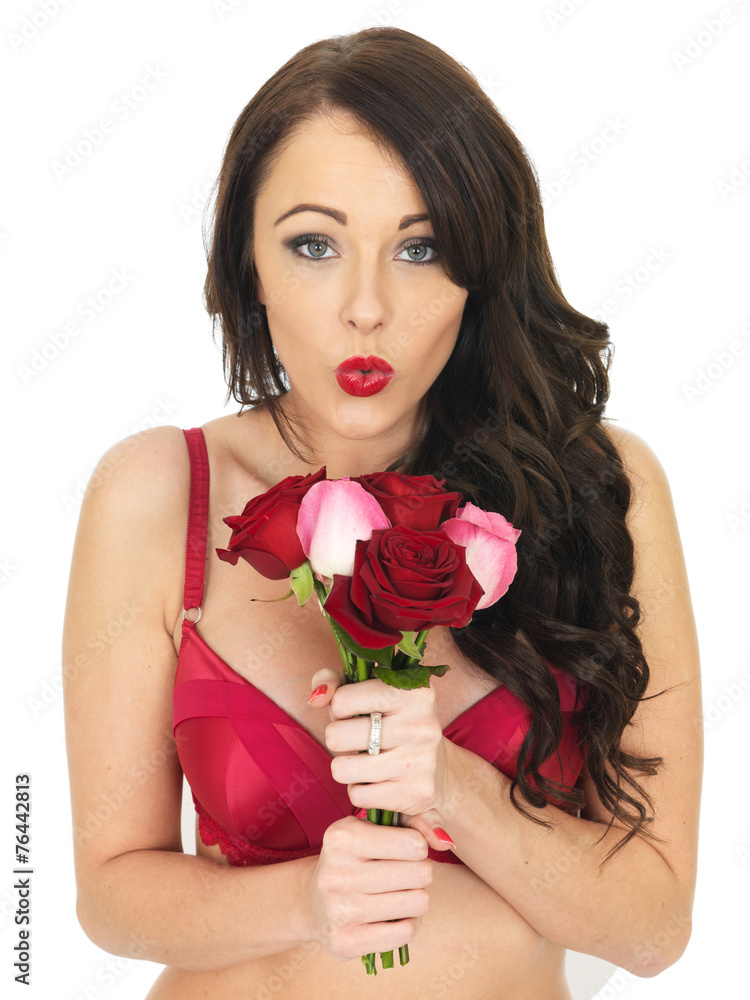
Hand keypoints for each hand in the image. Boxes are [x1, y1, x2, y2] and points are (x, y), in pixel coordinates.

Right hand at [304, 814, 430, 960]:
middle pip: (419, 873)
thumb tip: (445, 840)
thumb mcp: (370, 828)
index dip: (419, 847)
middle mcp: (337, 874)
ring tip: (403, 892)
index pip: (412, 844)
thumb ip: (410, 823)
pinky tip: (398, 915)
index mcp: (341, 838)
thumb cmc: (353, 858)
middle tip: (409, 873)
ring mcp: (340, 911)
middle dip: (422, 872)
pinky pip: (405, 932)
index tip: (411, 849)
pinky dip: (409, 923)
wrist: (313, 901)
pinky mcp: (346, 942)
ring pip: (417, 902)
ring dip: (417, 897)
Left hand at [308, 667, 458, 853]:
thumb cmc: (392, 722)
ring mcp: (421, 760)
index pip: (341, 701)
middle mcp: (421, 724)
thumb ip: (335, 681)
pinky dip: (360, 790)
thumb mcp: (367, 690)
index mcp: (412, 690)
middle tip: (358, 739)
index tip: (356, 713)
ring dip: (346, 767)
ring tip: (366, 759)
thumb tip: (317, 698)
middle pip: (336, 736)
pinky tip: (378, 780)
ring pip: (342, 769)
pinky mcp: (416, 793)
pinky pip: (357, 795)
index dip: (339, 710)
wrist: (439, 769)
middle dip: (338, 739)